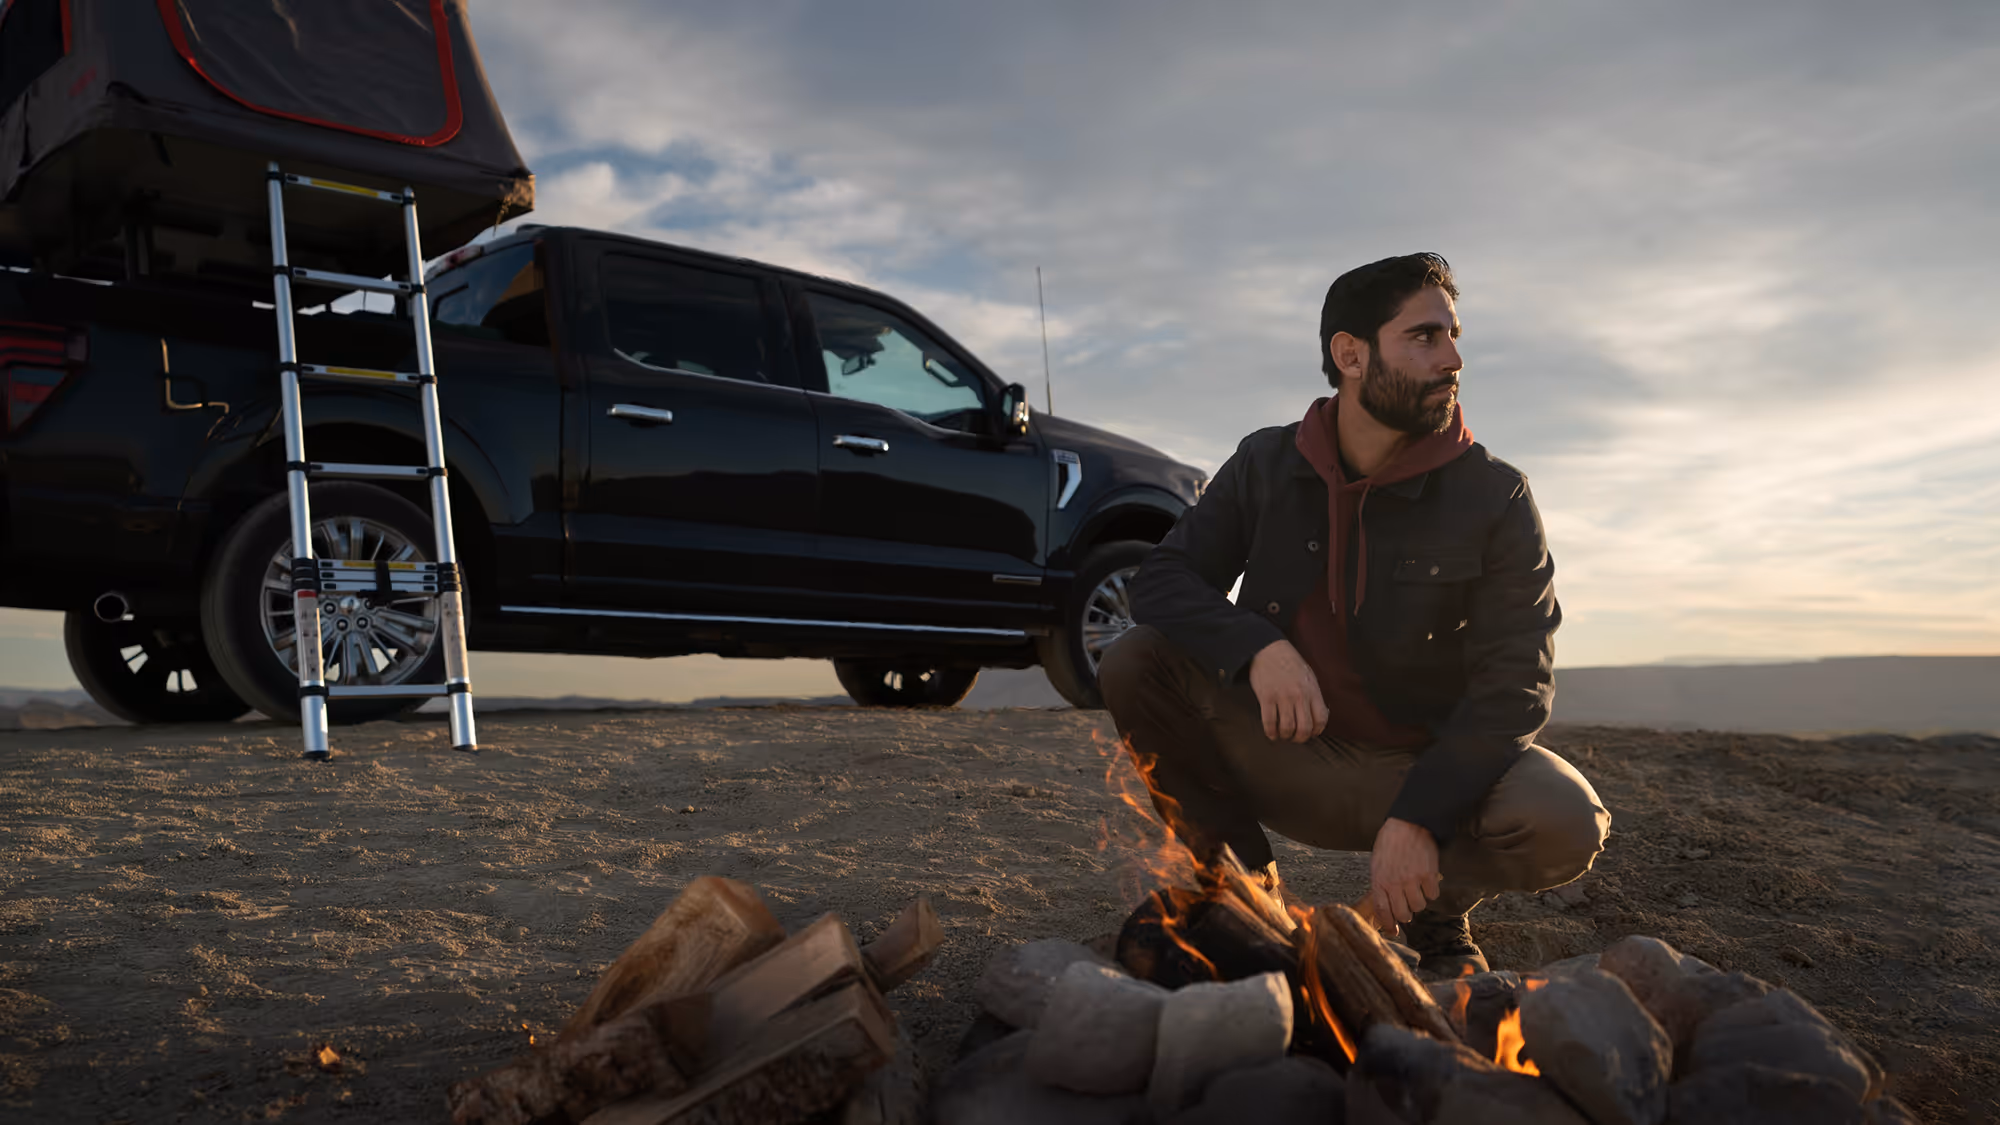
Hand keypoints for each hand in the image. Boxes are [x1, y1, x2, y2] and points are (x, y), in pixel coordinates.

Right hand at [1247, 639, 1327, 742]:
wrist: (1269, 649)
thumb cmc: (1290, 663)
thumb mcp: (1309, 676)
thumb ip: (1314, 695)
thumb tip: (1319, 715)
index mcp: (1312, 690)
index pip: (1321, 719)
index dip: (1317, 731)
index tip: (1311, 733)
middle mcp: (1299, 695)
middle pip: (1305, 728)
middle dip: (1300, 738)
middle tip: (1295, 738)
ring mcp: (1282, 697)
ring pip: (1287, 728)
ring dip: (1285, 736)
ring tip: (1283, 735)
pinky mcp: (1266, 697)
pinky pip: (1269, 722)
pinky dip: (1271, 733)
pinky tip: (1271, 734)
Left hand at [1369, 817, 1440, 935]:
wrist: (1407, 824)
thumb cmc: (1390, 842)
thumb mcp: (1377, 863)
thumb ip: (1380, 884)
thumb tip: (1384, 905)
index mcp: (1379, 880)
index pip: (1382, 911)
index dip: (1388, 924)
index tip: (1393, 930)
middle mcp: (1395, 883)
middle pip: (1403, 914)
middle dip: (1406, 914)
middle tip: (1407, 908)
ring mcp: (1412, 880)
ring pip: (1419, 907)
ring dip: (1419, 902)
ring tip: (1416, 890)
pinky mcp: (1428, 875)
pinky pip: (1433, 895)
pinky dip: (1431, 891)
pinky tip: (1427, 882)